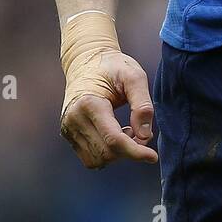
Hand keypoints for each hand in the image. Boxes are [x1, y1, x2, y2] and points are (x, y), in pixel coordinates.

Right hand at [59, 49, 156, 169]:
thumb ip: (142, 104)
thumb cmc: (113, 66)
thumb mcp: (134, 76)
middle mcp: (73, 119)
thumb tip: (145, 136)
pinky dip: (107, 154)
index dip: (135, 151)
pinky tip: (114, 134)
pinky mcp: (68, 134)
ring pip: (98, 160)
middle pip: (107, 153)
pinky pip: (90, 158)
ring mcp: (68, 128)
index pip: (113, 140)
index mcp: (89, 103)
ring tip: (125, 129)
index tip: (153, 157)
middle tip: (138, 128)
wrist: (86, 61)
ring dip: (117, 153)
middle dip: (129, 149)